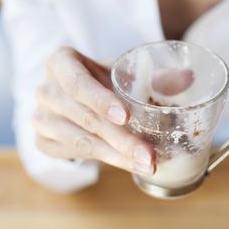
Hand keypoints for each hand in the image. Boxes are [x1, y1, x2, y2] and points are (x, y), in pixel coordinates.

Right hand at [32, 47, 156, 174]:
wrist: (83, 97)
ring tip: (147, 164)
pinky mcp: (44, 142)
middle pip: (83, 118)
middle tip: (149, 154)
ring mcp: (41, 119)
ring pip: (81, 142)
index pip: (76, 83)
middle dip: (120, 138)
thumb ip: (157, 74)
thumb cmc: (107, 80)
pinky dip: (106, 161)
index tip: (127, 117)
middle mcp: (45, 90)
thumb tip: (188, 78)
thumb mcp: (127, 71)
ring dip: (117, 156)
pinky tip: (131, 165)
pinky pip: (75, 156)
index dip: (100, 100)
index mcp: (60, 62)